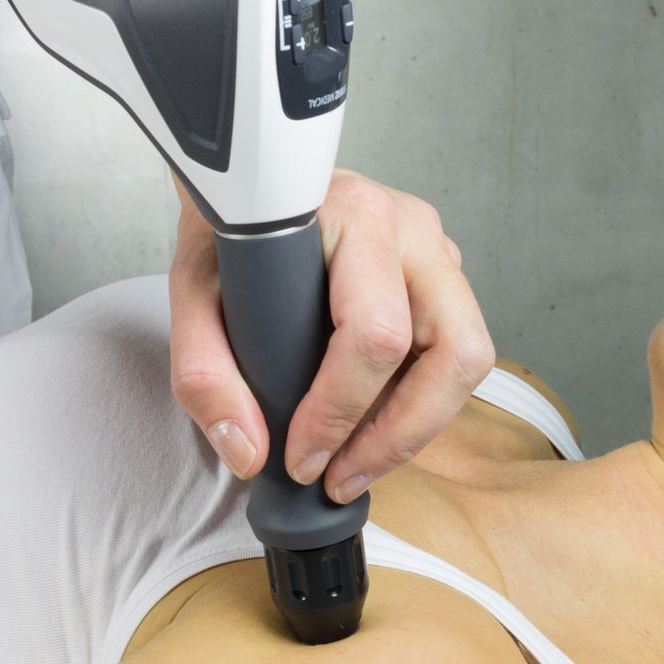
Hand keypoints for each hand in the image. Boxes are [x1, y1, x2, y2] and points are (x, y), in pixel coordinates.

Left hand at [168, 168, 496, 504]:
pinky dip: (416, 404)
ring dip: (416, 426)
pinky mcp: (446, 278)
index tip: (299, 459)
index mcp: (357, 218)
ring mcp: (440, 253)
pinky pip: (454, 357)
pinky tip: (367, 422)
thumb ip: (205, 373)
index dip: (341, 412)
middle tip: (340, 477)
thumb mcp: (192, 293)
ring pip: (470, 359)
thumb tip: (250, 453)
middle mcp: (413, 231)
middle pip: (453, 354)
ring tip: (356, 462)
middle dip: (398, 435)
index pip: (375, 334)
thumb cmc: (232, 233)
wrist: (251, 186)